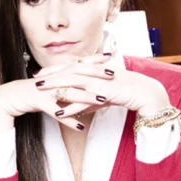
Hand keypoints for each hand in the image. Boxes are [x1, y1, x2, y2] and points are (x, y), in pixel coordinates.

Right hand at [0, 54, 112, 131]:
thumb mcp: (49, 87)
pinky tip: (80, 126)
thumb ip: (63, 86)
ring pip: (68, 93)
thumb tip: (79, 86)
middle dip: (95, 73)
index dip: (93, 59)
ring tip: (102, 101)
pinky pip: (55, 112)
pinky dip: (68, 119)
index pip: (77, 63)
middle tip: (113, 74)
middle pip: (76, 74)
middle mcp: (52, 79)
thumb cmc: (30, 94)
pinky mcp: (38, 101)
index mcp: (55, 74)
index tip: (110, 56)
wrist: (7, 99)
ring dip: (86, 97)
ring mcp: (45, 90)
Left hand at [34, 58, 169, 116]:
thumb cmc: (126, 92)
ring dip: (55, 86)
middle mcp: (95, 73)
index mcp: (95, 70)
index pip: (71, 67)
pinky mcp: (104, 93)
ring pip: (72, 83)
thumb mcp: (105, 94)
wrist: (145, 93)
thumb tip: (79, 108)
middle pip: (68, 72)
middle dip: (50, 75)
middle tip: (34, 79)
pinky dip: (71, 107)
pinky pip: (84, 100)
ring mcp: (99, 82)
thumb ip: (91, 99)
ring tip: (40, 91)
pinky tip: (59, 113)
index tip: (41, 73)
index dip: (55, 69)